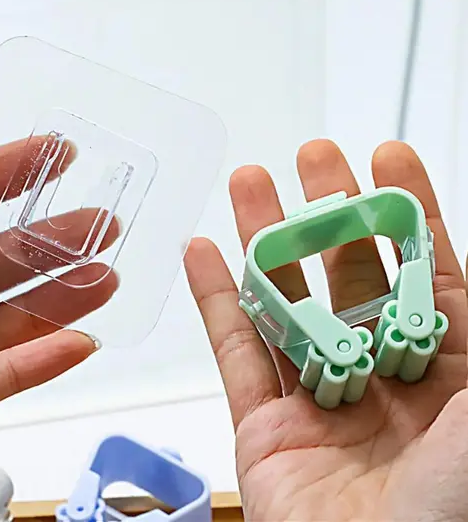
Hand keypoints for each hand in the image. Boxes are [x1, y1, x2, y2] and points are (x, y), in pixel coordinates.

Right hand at [185, 140, 467, 520]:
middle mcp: (380, 377)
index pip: (423, 270)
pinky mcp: (264, 428)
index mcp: (447, 372)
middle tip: (313, 156)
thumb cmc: (457, 508)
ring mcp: (319, 399)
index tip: (386, 154)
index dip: (405, 210)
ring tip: (248, 182)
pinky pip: (234, 353)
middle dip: (328, 210)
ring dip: (263, 239)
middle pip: (347, 274)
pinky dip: (215, 300)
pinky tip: (200, 253)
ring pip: (285, 303)